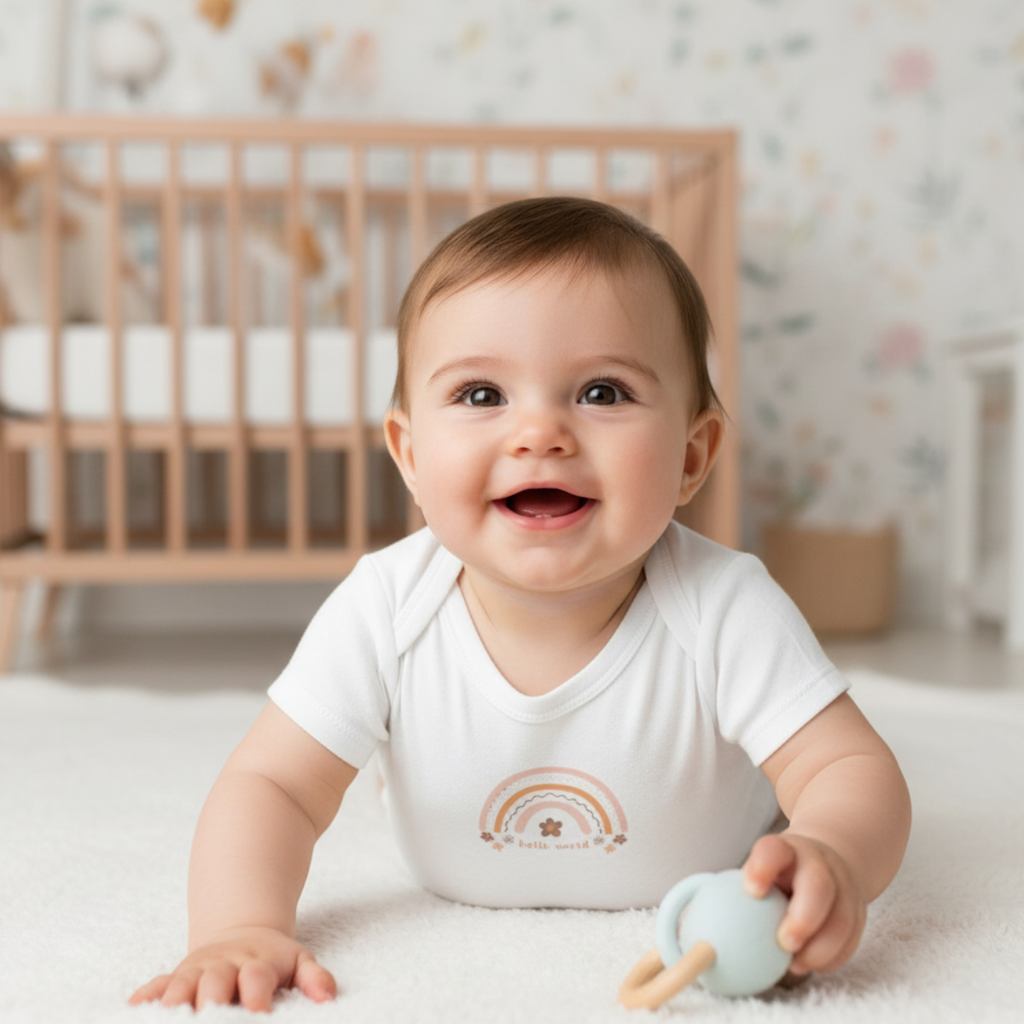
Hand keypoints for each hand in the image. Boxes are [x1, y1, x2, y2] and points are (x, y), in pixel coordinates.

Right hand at [129, 926, 336, 1010]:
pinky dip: (145, 997)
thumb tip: (327, 998)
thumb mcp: (300, 962)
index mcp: (257, 963)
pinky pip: (156, 984)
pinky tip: (132, 1009)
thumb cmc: (274, 960)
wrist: (242, 933)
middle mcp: (224, 966)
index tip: (258, 1016)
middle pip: (214, 982)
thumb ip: (316, 978)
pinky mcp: (176, 976)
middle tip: (209, 1022)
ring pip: (181, 985)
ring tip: (169, 1020)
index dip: (256, 998)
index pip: (257, 979)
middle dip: (209, 1006)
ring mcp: (197, 970)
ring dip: (173, 1005)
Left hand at [743, 833, 866, 975]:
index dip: (762, 867)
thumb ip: (735, 890)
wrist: (825, 859)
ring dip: (821, 947)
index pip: (773, 850)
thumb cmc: (777, 872)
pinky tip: (811, 965)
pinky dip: (833, 956)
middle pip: (819, 885)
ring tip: (794, 964)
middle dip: (804, 917)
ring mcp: (843, 887)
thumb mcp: (759, 868)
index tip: (750, 890)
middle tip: (783, 942)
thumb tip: (689, 928)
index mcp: (785, 850)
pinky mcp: (858, 912)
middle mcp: (818, 864)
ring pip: (842, 917)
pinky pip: (852, 939)